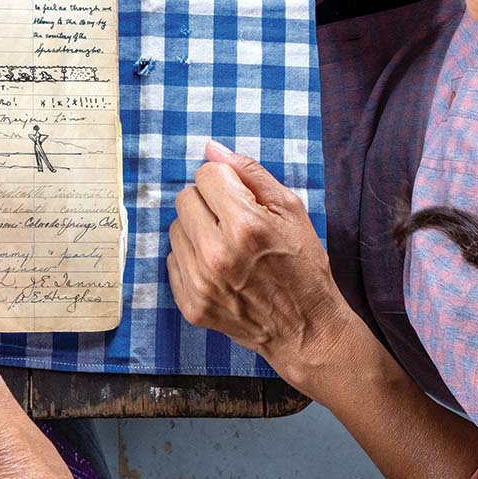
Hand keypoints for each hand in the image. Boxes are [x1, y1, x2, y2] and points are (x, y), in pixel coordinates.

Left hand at [167, 141, 355, 393]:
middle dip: (208, 202)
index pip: (206, 175)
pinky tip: (219, 269)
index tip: (240, 197)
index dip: (224, 181)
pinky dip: (192, 258)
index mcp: (246, 226)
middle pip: (184, 198)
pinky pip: (172, 259)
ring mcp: (200, 283)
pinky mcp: (190, 304)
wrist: (305, 330)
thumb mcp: (290, 209)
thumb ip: (249, 173)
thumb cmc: (303, 264)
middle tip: (233, 221)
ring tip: (227, 246)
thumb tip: (210, 149)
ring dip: (197, 230)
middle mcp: (217, 254)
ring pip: (175, 228)